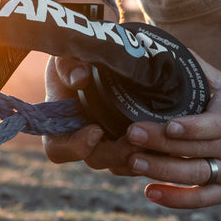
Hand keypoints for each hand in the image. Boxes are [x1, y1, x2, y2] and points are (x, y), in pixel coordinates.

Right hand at [40, 0, 137, 172]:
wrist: (99, 59)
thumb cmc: (77, 58)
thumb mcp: (68, 56)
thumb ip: (68, 65)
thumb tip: (78, 78)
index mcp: (60, 123)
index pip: (57, 149)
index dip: (75, 147)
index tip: (95, 130)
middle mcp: (81, 139)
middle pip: (94, 160)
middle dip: (114, 153)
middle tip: (134, 138)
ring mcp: (104, 143)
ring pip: (117, 164)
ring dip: (135, 157)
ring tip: (153, 142)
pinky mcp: (124, 142)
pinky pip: (135, 159)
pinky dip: (148, 155)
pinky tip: (163, 144)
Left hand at [122, 60, 220, 207]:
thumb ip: (201, 70)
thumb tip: (168, 49)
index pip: (213, 125)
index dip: (191, 128)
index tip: (168, 126)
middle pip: (195, 149)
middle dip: (160, 144)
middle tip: (131, 135)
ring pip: (195, 174)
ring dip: (162, 170)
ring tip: (134, 161)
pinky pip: (202, 199)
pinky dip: (176, 198)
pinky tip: (150, 192)